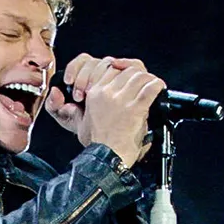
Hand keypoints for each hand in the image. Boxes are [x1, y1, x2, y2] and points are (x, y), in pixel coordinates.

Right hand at [44, 53, 165, 167]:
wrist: (107, 157)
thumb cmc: (96, 143)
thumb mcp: (78, 122)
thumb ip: (74, 110)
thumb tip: (64, 101)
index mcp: (94, 94)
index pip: (108, 66)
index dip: (118, 68)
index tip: (124, 75)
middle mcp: (106, 93)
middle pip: (125, 69)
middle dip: (134, 72)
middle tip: (141, 80)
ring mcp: (122, 100)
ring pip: (139, 75)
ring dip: (147, 79)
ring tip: (151, 84)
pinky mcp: (136, 108)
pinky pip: (150, 88)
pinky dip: (157, 86)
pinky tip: (159, 88)